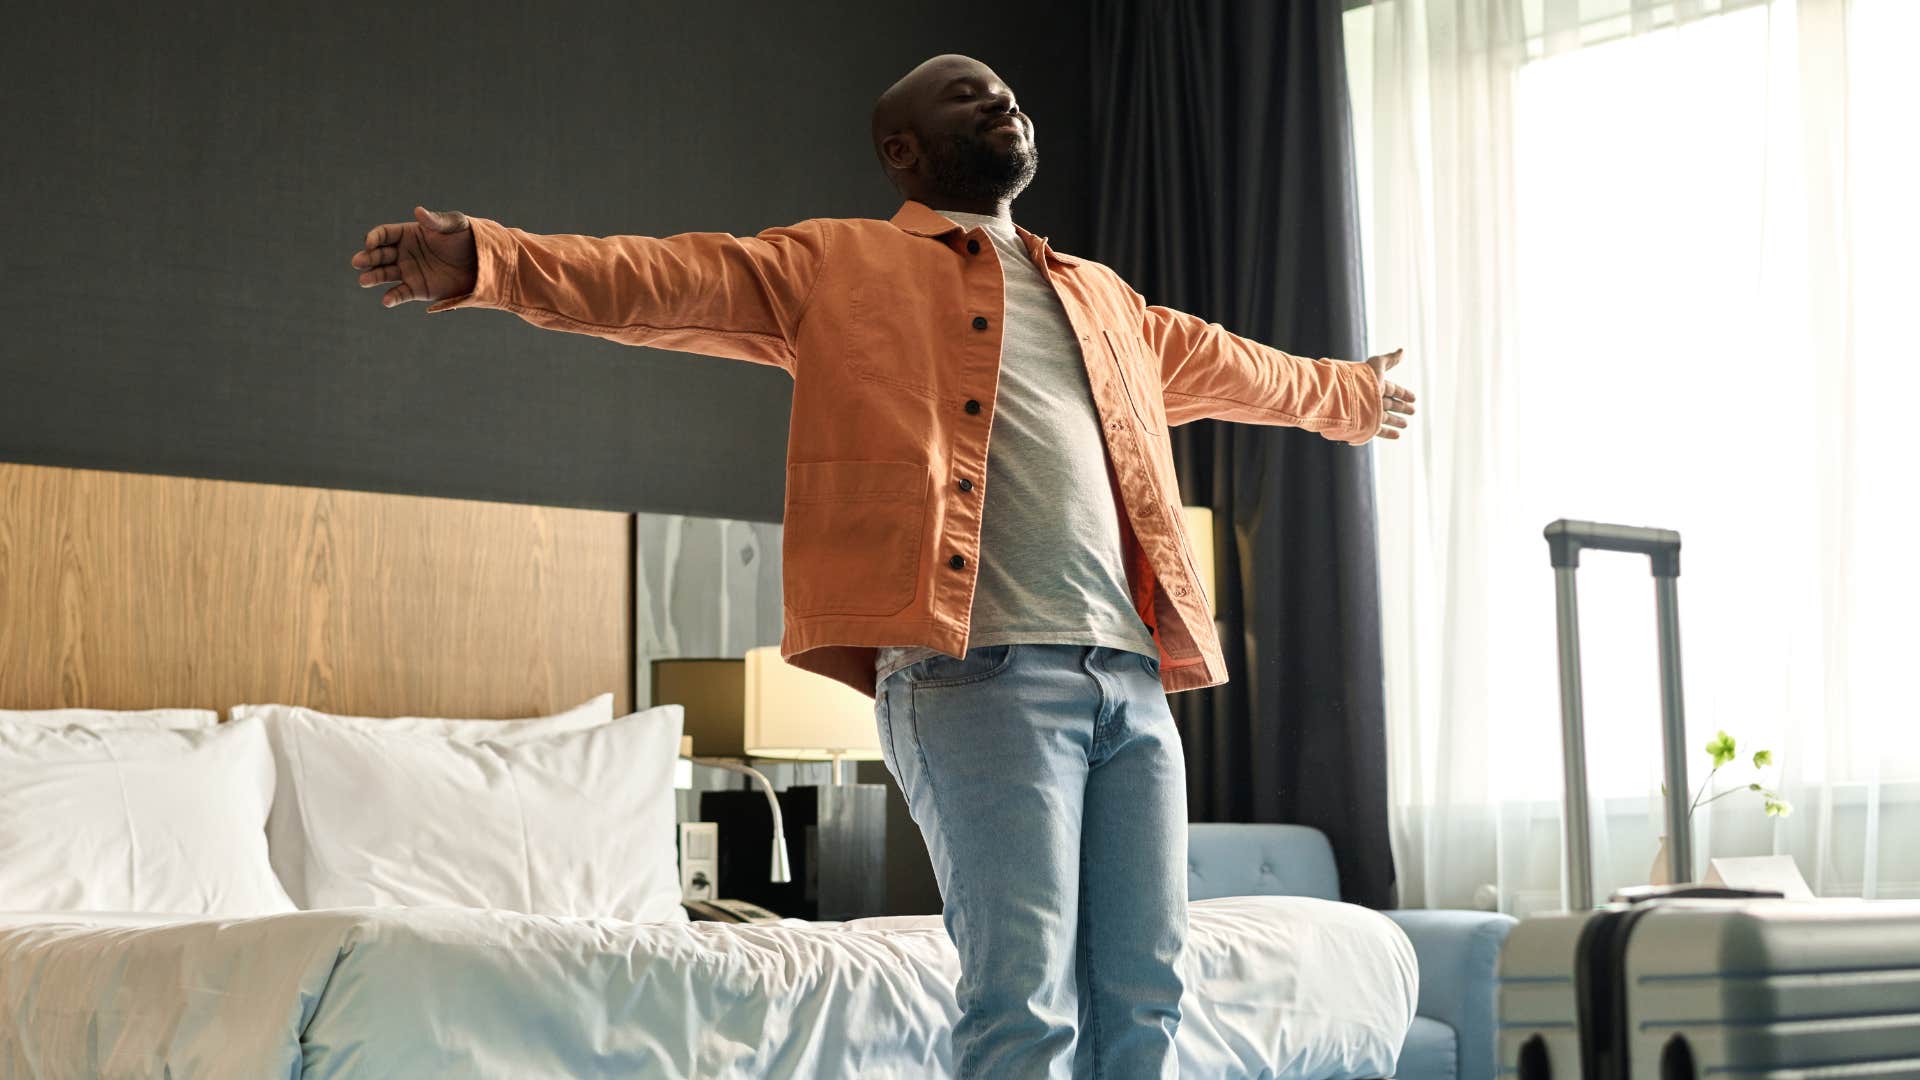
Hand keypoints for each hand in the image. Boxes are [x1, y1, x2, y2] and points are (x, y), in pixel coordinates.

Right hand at [350, 205, 478, 307]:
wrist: (482, 262)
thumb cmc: (467, 238)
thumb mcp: (454, 225)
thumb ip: (436, 221)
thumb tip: (418, 211)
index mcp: (408, 234)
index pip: (384, 234)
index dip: (374, 238)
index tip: (370, 244)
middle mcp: (404, 253)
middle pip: (379, 255)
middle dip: (367, 258)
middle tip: (358, 262)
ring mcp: (409, 271)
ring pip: (384, 274)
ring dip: (373, 277)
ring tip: (364, 281)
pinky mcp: (417, 289)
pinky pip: (400, 294)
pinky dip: (392, 297)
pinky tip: (386, 300)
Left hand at [1365, 347, 1416, 440]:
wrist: (1345, 396)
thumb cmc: (1361, 378)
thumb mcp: (1377, 365)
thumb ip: (1390, 359)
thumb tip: (1402, 351)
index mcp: (1375, 384)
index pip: (1392, 389)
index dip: (1403, 393)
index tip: (1413, 398)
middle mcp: (1372, 398)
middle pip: (1390, 404)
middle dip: (1401, 407)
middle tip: (1413, 411)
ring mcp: (1369, 412)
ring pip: (1386, 417)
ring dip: (1396, 421)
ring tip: (1405, 424)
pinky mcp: (1366, 425)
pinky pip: (1379, 430)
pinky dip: (1388, 433)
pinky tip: (1397, 435)